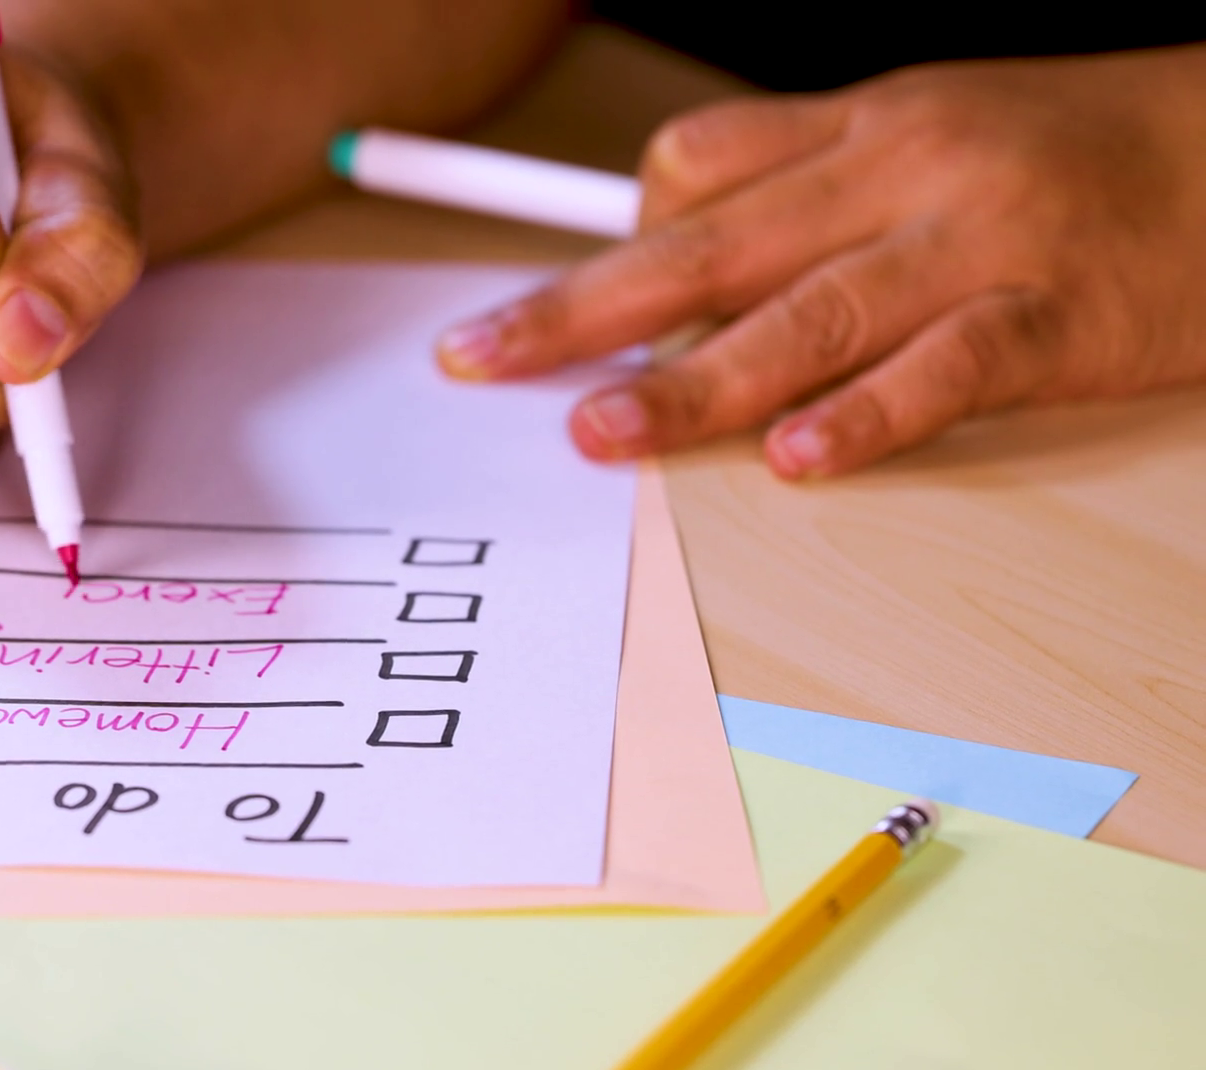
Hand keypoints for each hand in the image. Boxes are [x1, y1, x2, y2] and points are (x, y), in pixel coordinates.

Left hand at [435, 47, 1205, 477]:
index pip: (699, 162)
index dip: (614, 239)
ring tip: (600, 431)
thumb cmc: (1078, 149)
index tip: (533, 309)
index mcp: (864, 123)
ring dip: (693, 380)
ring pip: (810, 311)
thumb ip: (815, 194)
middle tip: (481, 361)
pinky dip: (869, 413)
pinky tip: (799, 458)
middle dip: (581, 307)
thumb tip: (687, 272)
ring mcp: (980, 240)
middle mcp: (903, 169)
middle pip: (710, 241)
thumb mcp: (933, 133)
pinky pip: (947, 365)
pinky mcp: (1059, 315)